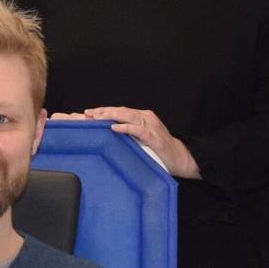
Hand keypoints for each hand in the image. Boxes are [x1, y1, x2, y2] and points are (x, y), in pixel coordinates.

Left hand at [75, 106, 199, 179]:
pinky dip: (125, 128)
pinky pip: (137, 130)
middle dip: (103, 111)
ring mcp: (151, 126)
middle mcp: (146, 117)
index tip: (89, 113)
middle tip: (88, 113)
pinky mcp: (154, 137)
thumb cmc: (160, 149)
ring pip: (128, 116)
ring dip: (111, 116)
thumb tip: (110, 132)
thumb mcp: (142, 137)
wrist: (180, 157)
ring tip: (97, 118)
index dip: (104, 110)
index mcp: (143, 116)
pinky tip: (114, 128)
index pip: (120, 110)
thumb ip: (130, 132)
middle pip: (121, 110)